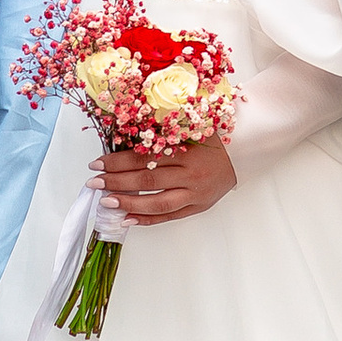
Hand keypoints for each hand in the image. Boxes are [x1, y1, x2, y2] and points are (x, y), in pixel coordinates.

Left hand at [97, 136, 237, 224]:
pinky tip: (128, 218)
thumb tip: (126, 133)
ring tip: (106, 201)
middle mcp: (191, 174)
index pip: (145, 158)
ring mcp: (195, 194)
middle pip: (147, 180)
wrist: (247, 149)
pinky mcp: (198, 206)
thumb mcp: (191, 122)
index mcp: (188, 150)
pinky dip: (147, 218)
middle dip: (116, 181)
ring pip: (157, 203)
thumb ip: (163, 127)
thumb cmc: (215, 132)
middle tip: (94, 181)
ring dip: (128, 202)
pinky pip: (169, 216)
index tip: (97, 162)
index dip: (118, 161)